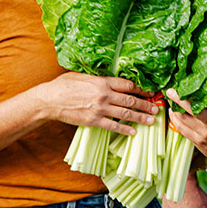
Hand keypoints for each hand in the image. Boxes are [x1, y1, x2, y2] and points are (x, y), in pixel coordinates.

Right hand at [41, 72, 158, 135]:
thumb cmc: (64, 86)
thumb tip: (108, 80)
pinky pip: (113, 126)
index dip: (140, 88)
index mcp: (102, 81)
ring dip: (140, 117)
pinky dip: (124, 129)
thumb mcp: (82, 76)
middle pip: (130, 99)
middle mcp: (104, 94)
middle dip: (145, 104)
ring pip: (125, 113)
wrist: (50, 100)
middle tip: (156, 108)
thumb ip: (97, 79)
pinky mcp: (94, 120)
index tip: (149, 91)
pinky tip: (133, 132)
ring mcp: (100, 108)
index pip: (127, 85)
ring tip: (151, 120)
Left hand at [166, 89, 206, 165]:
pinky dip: (175, 118)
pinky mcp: (195, 140)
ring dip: (174, 107)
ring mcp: (202, 132)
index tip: (196, 78)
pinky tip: (172, 111)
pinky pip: (181, 128)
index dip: (204, 87)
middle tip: (171, 90)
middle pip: (193, 109)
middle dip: (180, 98)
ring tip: (169, 98)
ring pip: (183, 118)